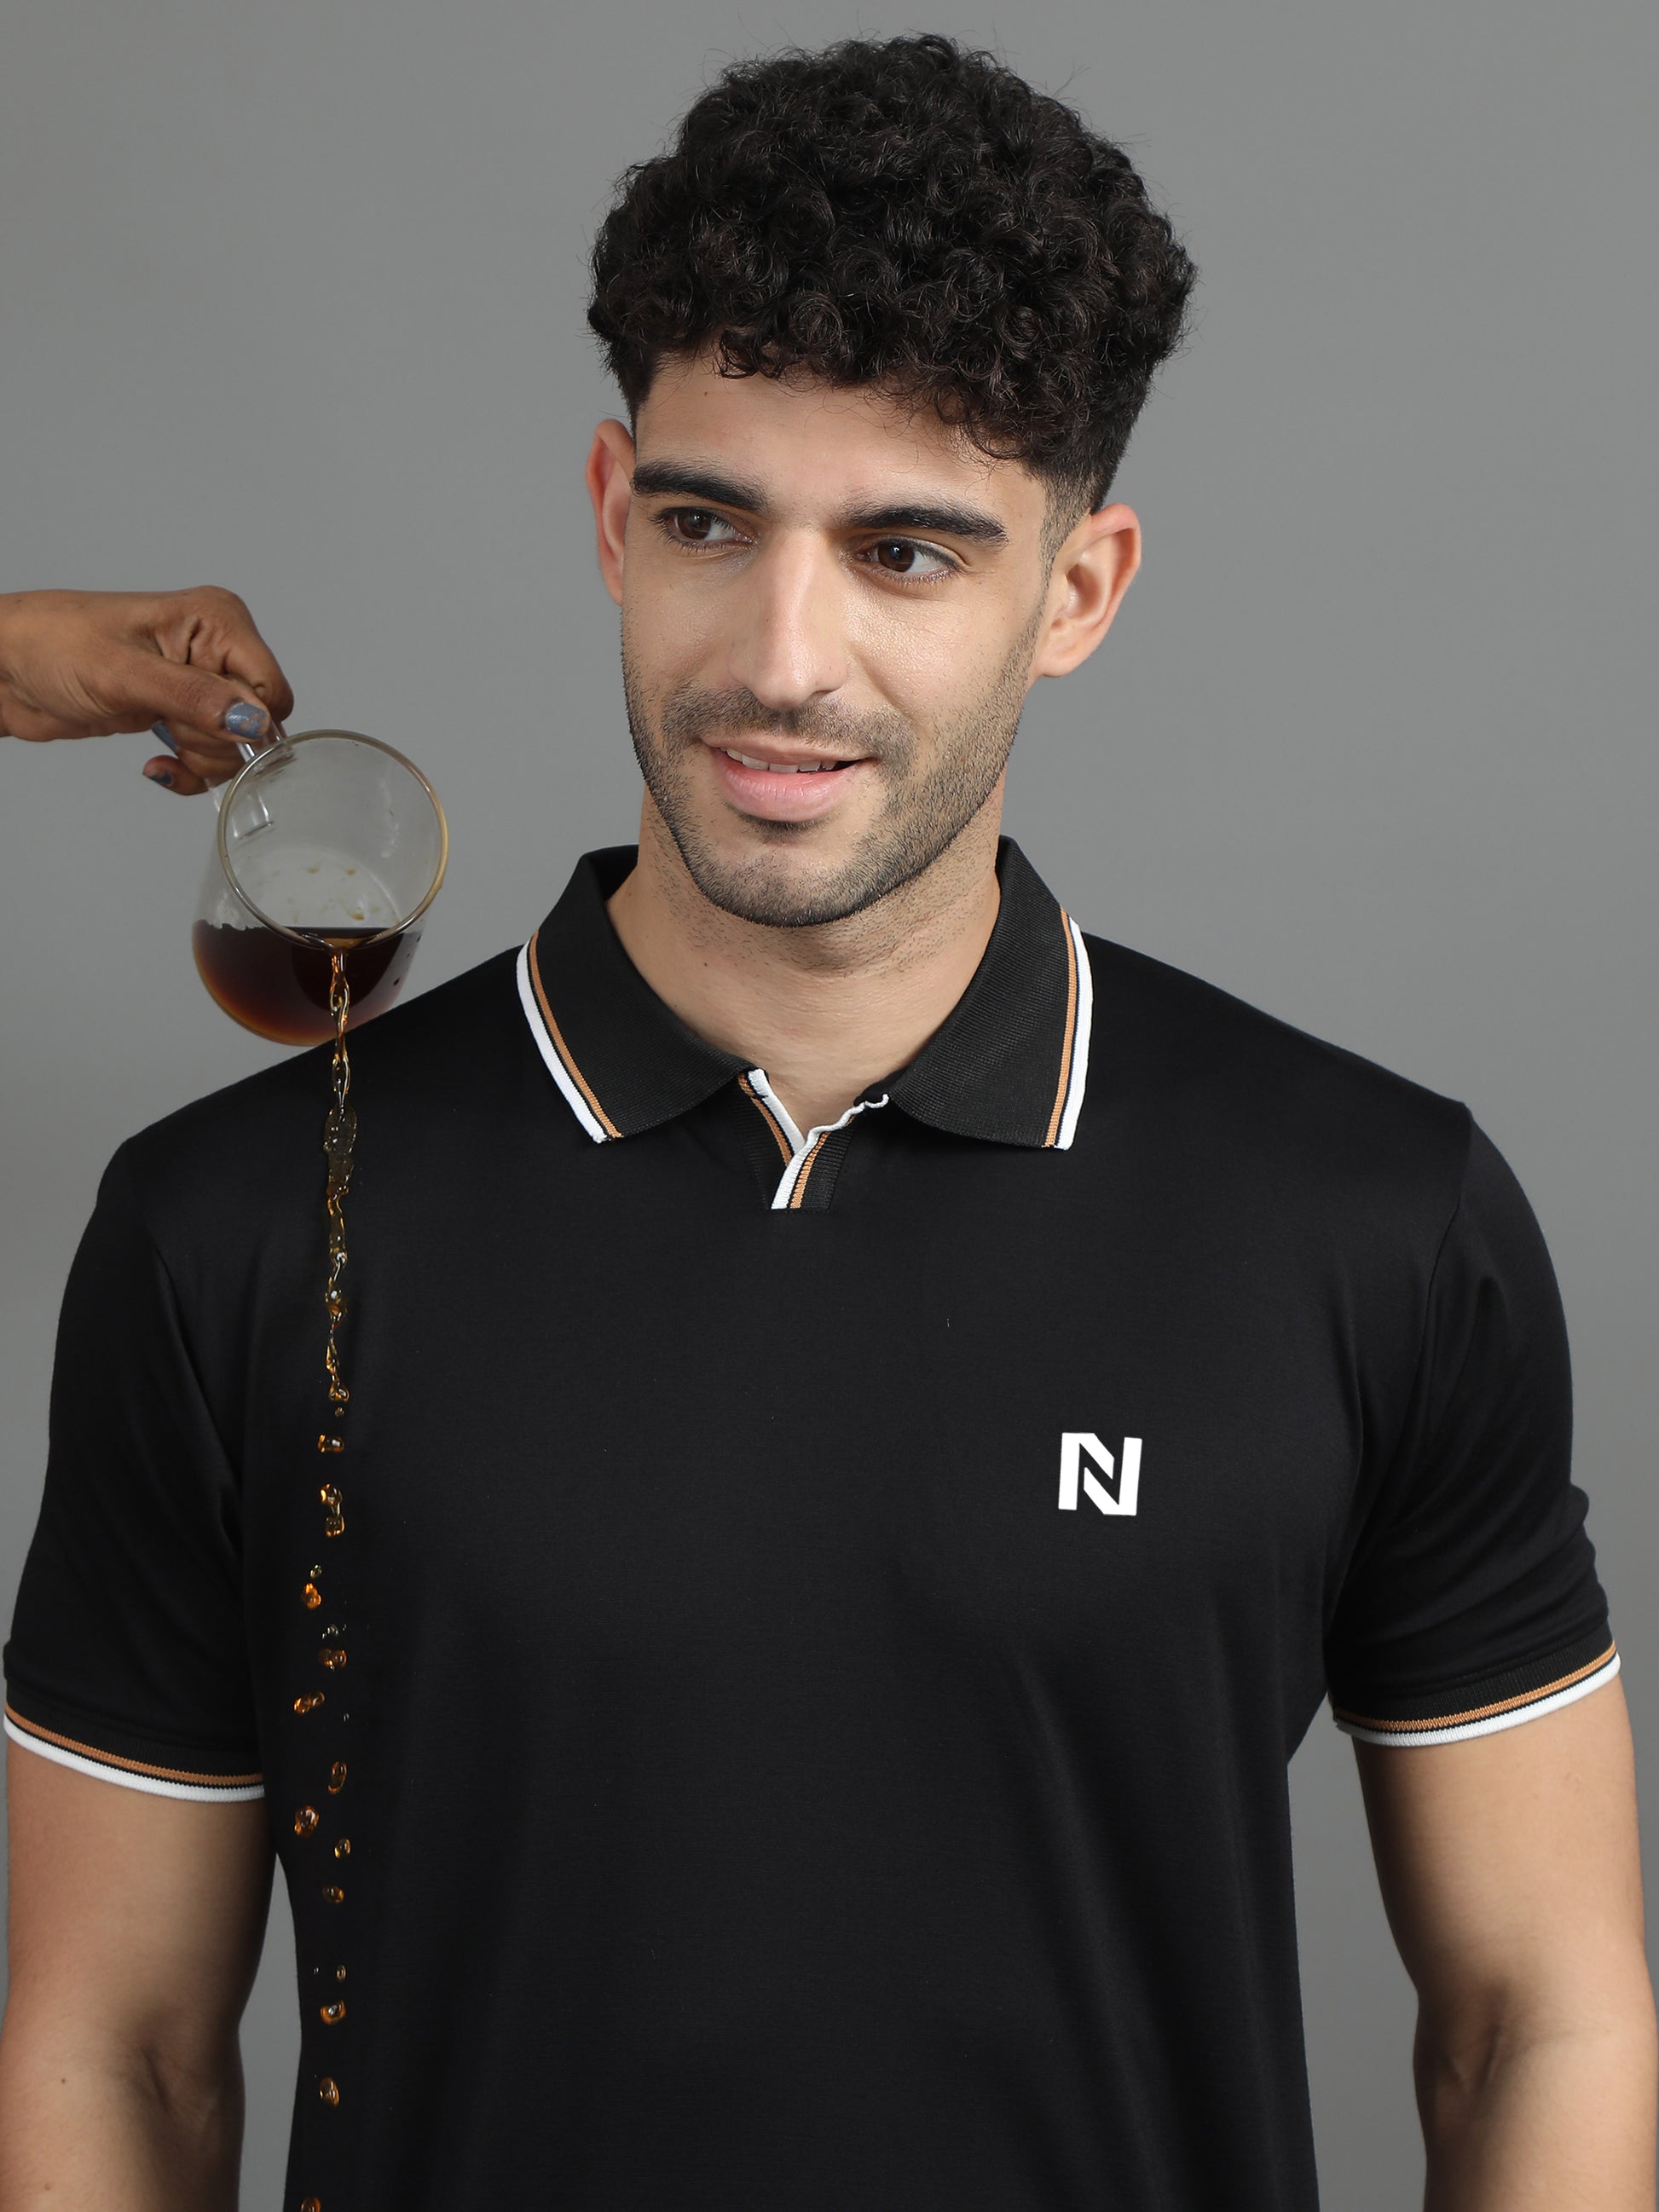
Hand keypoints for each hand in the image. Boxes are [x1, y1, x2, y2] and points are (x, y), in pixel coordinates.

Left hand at [0, 587, 295, 795]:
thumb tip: (253, 721)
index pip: (269, 688)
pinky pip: (212, 758)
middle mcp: (216, 649)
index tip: (193, 721)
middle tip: (166, 725)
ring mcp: (200, 682)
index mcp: (216, 621)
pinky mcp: (182, 712)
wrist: (7, 669)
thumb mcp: (124, 673)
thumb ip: (193, 698)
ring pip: (238, 746)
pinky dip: (189, 770)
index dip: (241, 719)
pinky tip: (157, 761)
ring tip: (155, 738)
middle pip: (257, 723)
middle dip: (213, 741)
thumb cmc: (51, 645)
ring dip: (199, 759)